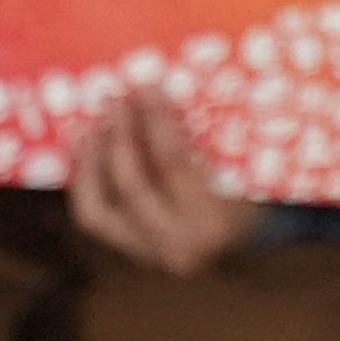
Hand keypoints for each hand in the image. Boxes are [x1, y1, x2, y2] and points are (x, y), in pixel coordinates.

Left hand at [64, 91, 264, 278]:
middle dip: (118, 136)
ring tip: (92, 125)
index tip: (146, 86)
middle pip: (132, 184)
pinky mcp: (134, 252)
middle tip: (115, 100)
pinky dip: (87, 182)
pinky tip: (89, 151)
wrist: (251, 240)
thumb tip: (157, 92)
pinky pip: (96, 216)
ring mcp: (151, 254)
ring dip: (91, 162)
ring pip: (98, 209)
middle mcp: (178, 246)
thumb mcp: (240, 164)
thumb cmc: (252, 191)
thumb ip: (202, 136)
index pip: (173, 162)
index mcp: (214, 221)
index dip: (155, 120)